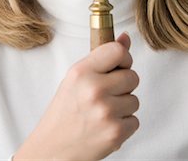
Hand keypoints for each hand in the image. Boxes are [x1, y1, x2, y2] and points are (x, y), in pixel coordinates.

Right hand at [14, 32, 139, 160]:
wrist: (52, 150)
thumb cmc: (64, 112)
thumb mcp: (76, 78)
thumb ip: (102, 58)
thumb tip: (125, 38)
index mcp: (82, 72)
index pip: (118, 51)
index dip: (124, 58)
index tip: (119, 65)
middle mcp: (94, 90)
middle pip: (132, 76)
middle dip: (124, 85)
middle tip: (106, 94)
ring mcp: (106, 112)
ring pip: (135, 100)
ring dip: (124, 107)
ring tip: (103, 112)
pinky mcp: (115, 133)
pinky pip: (135, 120)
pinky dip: (124, 125)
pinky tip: (106, 126)